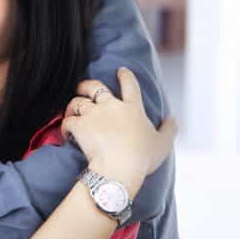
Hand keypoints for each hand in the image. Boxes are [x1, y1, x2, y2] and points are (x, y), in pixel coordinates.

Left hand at [62, 67, 177, 194]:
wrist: (119, 168)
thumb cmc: (142, 158)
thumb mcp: (163, 144)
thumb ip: (169, 129)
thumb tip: (174, 119)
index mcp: (132, 108)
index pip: (129, 85)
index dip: (125, 75)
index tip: (120, 70)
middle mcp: (111, 106)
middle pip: (95, 87)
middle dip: (87, 85)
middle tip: (83, 87)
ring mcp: (93, 114)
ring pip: (78, 102)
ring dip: (73, 105)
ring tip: (72, 111)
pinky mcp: (79, 125)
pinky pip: (68, 120)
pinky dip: (66, 125)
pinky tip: (66, 131)